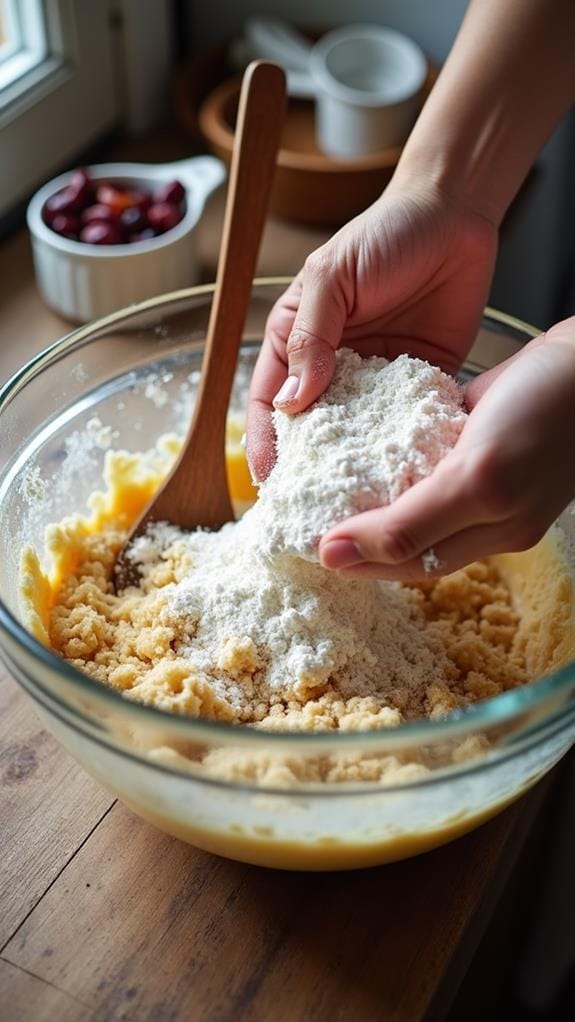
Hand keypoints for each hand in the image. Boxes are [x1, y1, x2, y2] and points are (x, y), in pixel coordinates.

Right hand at [246, 181, 496, 480]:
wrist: (455, 215)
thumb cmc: (383, 235)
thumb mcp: (331, 279)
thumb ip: (310, 338)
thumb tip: (291, 402)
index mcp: (296, 342)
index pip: (269, 400)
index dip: (265, 441)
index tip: (272, 478)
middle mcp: (331, 368)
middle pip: (311, 428)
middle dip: (310, 465)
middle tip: (314, 506)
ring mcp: (374, 381)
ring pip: (357, 435)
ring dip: (356, 464)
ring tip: (358, 501)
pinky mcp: (417, 385)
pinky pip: (404, 424)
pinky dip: (402, 447)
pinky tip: (404, 473)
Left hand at [318, 318, 574, 579]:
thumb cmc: (547, 414)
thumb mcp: (477, 478)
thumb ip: (412, 525)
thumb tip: (336, 557)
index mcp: (490, 532)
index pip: (409, 561)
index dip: (359, 559)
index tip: (307, 544)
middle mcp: (487, 511)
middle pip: (410, 535)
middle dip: (359, 532)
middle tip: (304, 518)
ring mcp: (487, 473)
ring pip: (417, 495)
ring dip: (373, 493)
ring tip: (324, 485)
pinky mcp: (481, 434)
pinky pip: (430, 455)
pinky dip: (395, 454)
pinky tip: (365, 443)